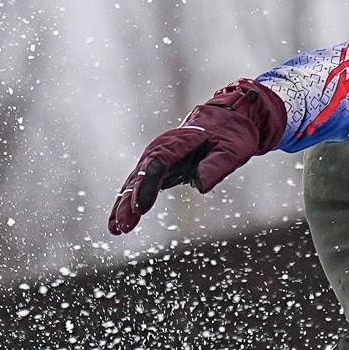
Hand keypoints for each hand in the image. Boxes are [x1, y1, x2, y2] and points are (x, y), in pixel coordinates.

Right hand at [108, 80, 288, 234]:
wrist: (227, 120)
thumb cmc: (231, 135)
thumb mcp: (233, 150)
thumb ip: (216, 166)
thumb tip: (200, 185)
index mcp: (179, 141)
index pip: (158, 163)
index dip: (147, 186)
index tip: (140, 208)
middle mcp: (162, 148)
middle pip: (140, 175)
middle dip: (129, 201)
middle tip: (122, 225)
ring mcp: (157, 158)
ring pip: (135, 182)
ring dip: (123, 205)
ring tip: (115, 229)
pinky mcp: (158, 169)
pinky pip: (138, 186)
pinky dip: (127, 203)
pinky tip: (117, 224)